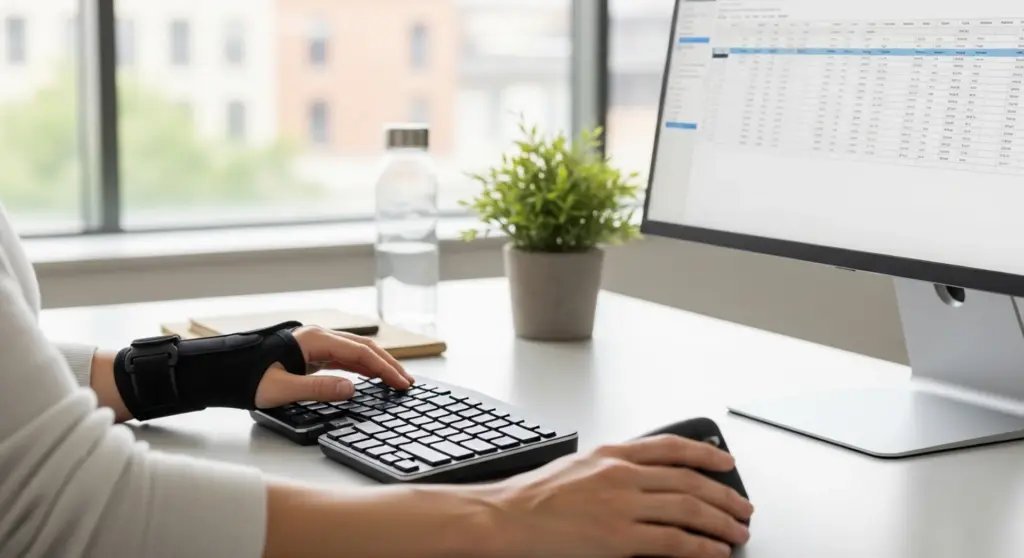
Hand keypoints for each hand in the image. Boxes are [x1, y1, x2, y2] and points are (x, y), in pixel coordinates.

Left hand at [255, 325, 414, 408]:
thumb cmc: (244, 378)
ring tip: (395, 380)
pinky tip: (370, 377)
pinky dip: (361, 366)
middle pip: (363, 347)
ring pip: (354, 351)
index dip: (385, 369)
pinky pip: (342, 357)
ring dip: (376, 364)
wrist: (219, 371)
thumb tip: (352, 389)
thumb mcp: (281, 389)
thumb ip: (319, 388)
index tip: (401, 384)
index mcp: (313, 340)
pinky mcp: (308, 353)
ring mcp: (313, 344)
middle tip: (407, 382)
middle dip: (387, 364)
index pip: (360, 353)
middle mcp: (316, 337)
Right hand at [483, 434, 753, 557]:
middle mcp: (622, 474)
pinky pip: (674, 542)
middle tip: (743, 507)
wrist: (505, 518)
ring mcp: (622, 505)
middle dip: (724, 495)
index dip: (706, 454)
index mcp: (611, 453)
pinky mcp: (619, 538)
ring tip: (737, 532)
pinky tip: (714, 552)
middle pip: (689, 481)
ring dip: (721, 523)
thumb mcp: (576, 466)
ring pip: (689, 510)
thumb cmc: (531, 497)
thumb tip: (642, 479)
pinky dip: (701, 547)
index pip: (672, 447)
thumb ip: (610, 468)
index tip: (726, 462)